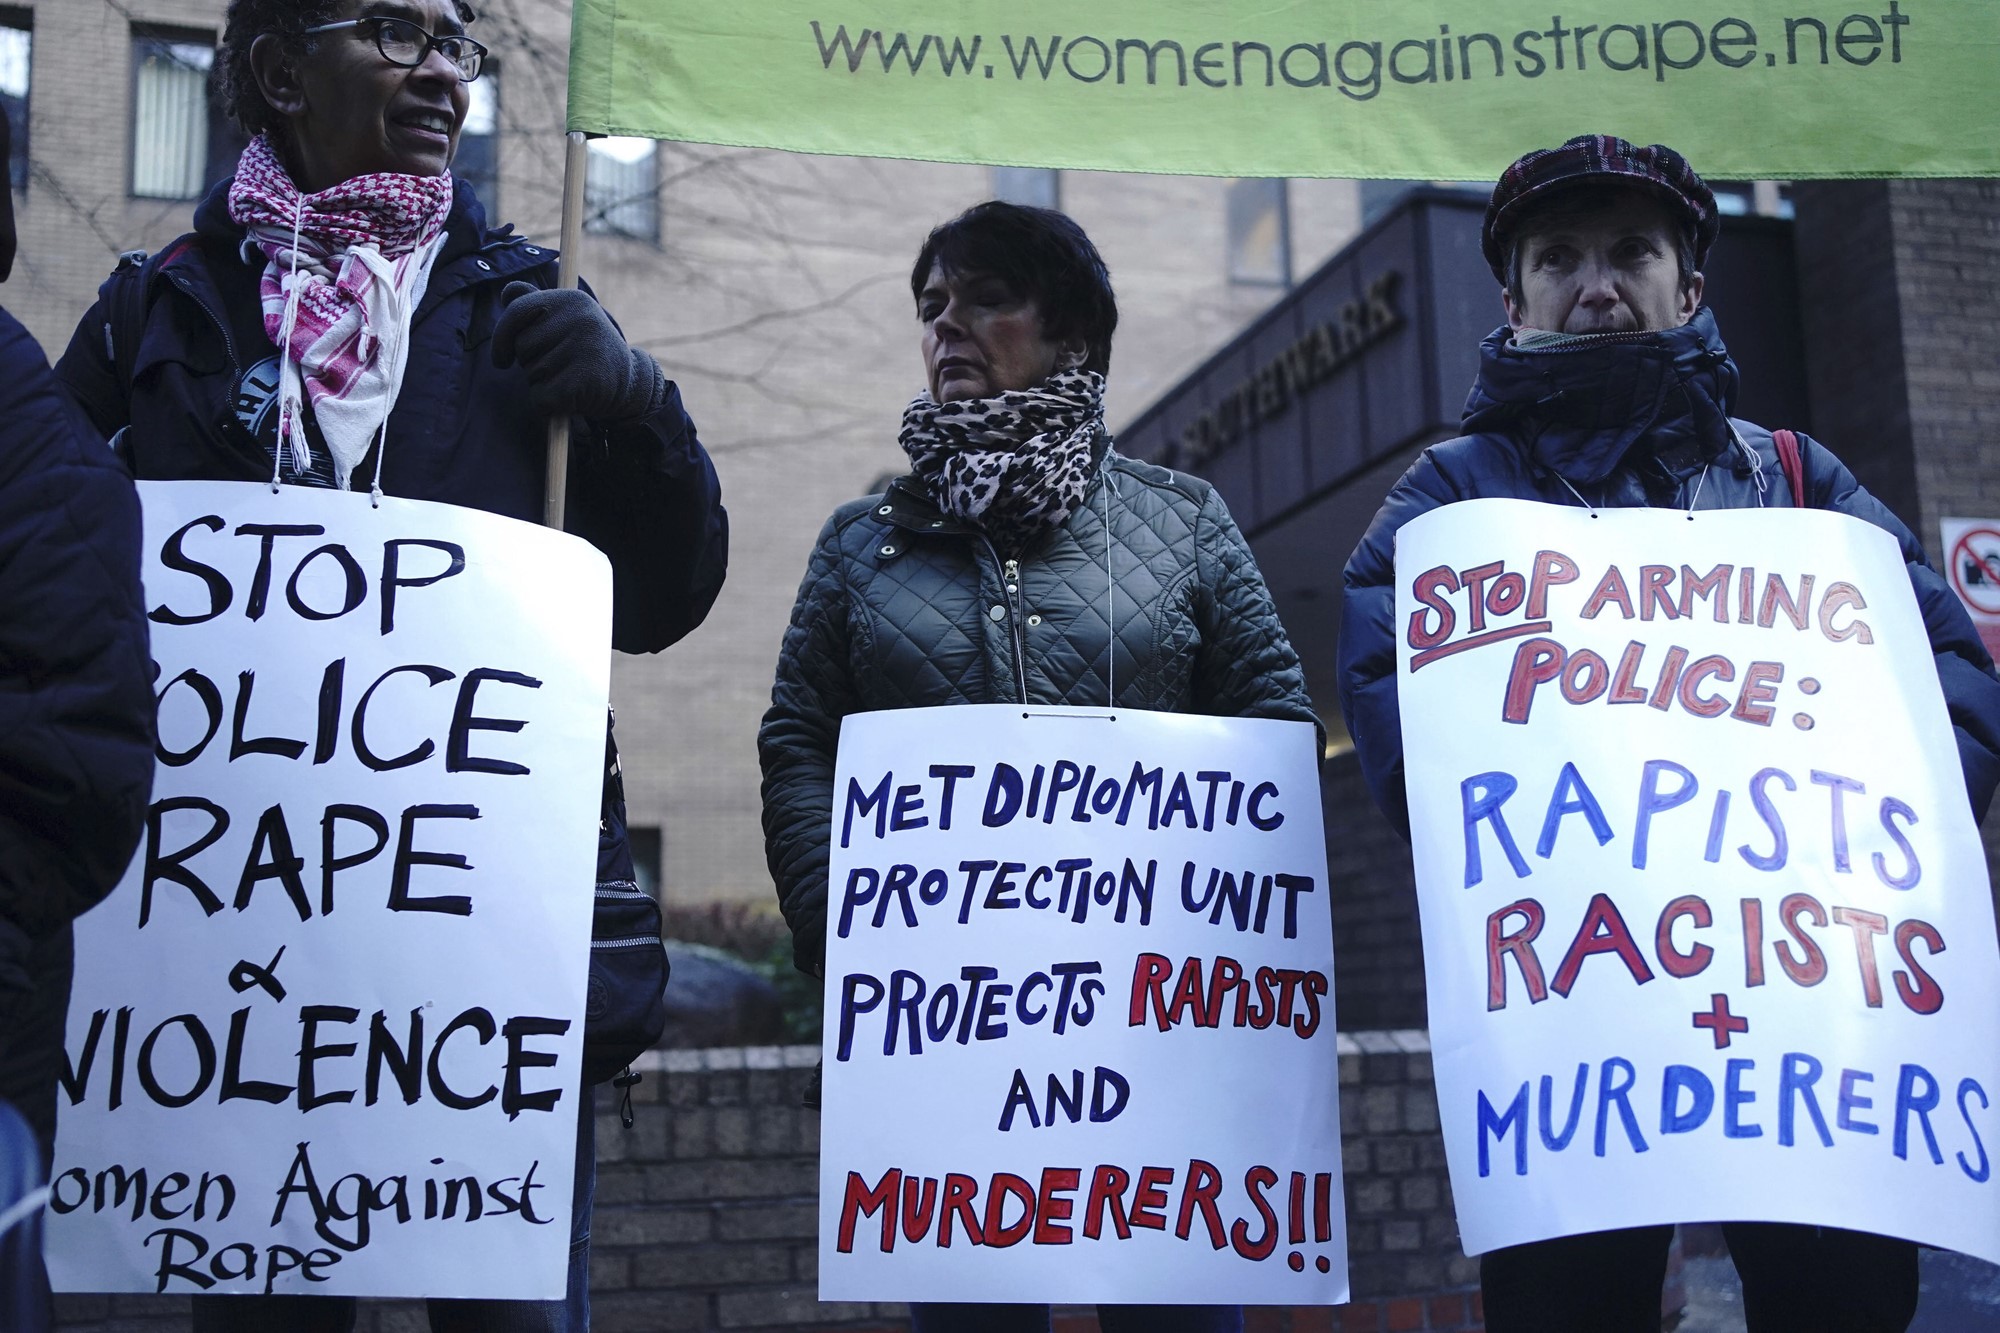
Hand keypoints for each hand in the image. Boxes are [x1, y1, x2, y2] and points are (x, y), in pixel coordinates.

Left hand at [492, 282, 665, 422]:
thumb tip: (507, 291)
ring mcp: (584, 349)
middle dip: (530, 362)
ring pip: (531, 374)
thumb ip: (535, 305)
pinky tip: (570, 399)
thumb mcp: (566, 321)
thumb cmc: (586, 350)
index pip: (517, 310)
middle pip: (522, 346)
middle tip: (560, 365)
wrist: (630, 384)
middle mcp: (580, 319)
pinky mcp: (583, 382)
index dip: (501, 337)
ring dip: (541, 384)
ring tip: (569, 379)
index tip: (502, 359)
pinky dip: (547, 405)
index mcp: (572, 300)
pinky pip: (540, 398)